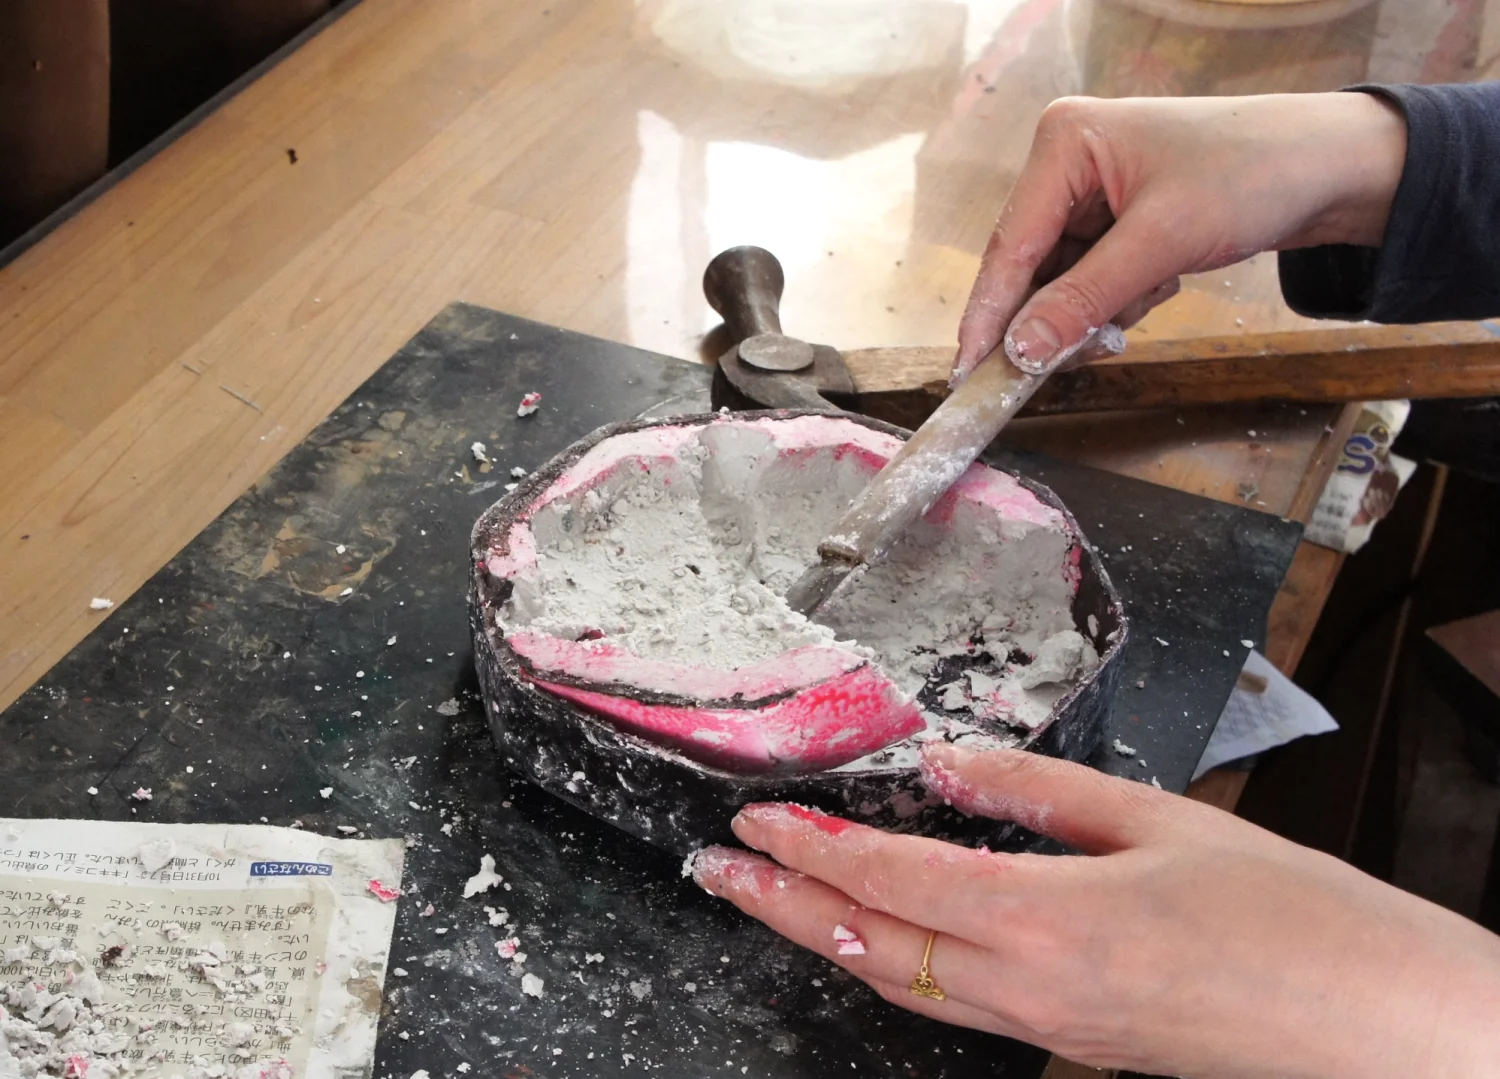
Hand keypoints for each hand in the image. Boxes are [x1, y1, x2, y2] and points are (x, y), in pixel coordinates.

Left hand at [689, 743, 1499, 1077]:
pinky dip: (895, 967)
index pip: (889, 881)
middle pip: (869, 946)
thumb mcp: (1161, 822)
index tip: (753, 822)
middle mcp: (1029, 991)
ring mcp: (1048, 1032)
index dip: (809, 849)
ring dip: (825, 939)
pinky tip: (881, 939)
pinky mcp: (1074, 1046)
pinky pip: (955, 1008)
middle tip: (716, 872)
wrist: (1379, 1032)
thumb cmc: (1291, 918)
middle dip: (780, 906)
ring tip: (771, 902)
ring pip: (903, 986)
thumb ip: (1039, 791)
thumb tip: (949, 765)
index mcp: (1046, 922)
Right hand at [953, 92, 1407, 381]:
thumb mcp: (1163, 241)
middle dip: (1057, 315)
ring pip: (1059, 283)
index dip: (988, 314)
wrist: (1333, 168)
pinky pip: (1090, 282)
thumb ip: (1084, 299)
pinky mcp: (1116, 220)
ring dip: (1096, 311)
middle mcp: (1067, 164)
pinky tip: (1158, 286)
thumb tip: (1019, 352)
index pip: (1010, 243)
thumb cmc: (1254, 173)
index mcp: (1064, 142)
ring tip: (1145, 300)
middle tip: (1074, 355)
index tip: (967, 373)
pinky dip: (1118, 301)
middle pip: (1029, 268)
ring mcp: (1091, 193)